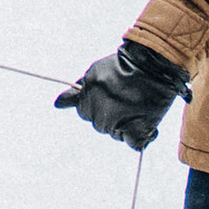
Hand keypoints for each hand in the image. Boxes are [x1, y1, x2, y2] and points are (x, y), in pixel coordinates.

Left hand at [54, 38, 186, 149]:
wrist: (151, 64)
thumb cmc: (124, 67)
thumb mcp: (94, 73)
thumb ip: (77, 92)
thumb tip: (57, 104)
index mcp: (86, 99)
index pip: (86, 112)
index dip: (101, 104)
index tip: (113, 93)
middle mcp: (97, 114)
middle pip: (102, 125)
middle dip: (113, 115)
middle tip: (128, 98)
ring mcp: (115, 123)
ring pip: (117, 134)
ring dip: (126, 125)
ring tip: (139, 105)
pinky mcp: (135, 131)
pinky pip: (134, 144)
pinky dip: (141, 136)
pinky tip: (146, 121)